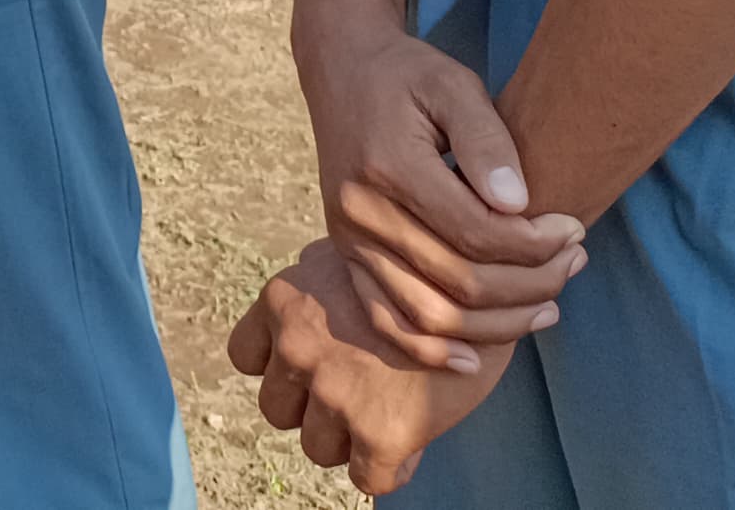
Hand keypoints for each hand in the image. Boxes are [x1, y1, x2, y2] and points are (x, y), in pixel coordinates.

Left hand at [228, 237, 508, 494]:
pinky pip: (367, 477)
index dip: (279, 368)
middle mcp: (298, 344)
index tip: (310, 368)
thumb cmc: (425, 265)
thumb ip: (322, 287)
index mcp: (283, 299)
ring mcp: (335, 391)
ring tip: (384, 413)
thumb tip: (310, 307)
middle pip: (277, 408)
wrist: (489, 276)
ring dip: (346, 438)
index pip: (246, 358)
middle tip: (355, 391)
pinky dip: (385, 468)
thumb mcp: (355, 257)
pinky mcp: (380, 431)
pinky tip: (411, 444)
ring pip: (316, 446)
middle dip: (311, 406)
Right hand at [298, 27, 586, 362]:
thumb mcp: (452, 83)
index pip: (476, 232)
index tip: (574, 228)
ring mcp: (348, 239)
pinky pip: (387, 320)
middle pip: (460, 281)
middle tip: (575, 261)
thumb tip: (518, 204)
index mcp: (389, 166)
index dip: (536, 243)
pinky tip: (476, 358)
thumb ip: (486, 140)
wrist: (341, 68)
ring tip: (549, 306)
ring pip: (430, 313)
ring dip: (498, 323)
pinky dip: (432, 350)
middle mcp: (361, 212)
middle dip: (532, 282)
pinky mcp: (345, 254)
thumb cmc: (407, 73)